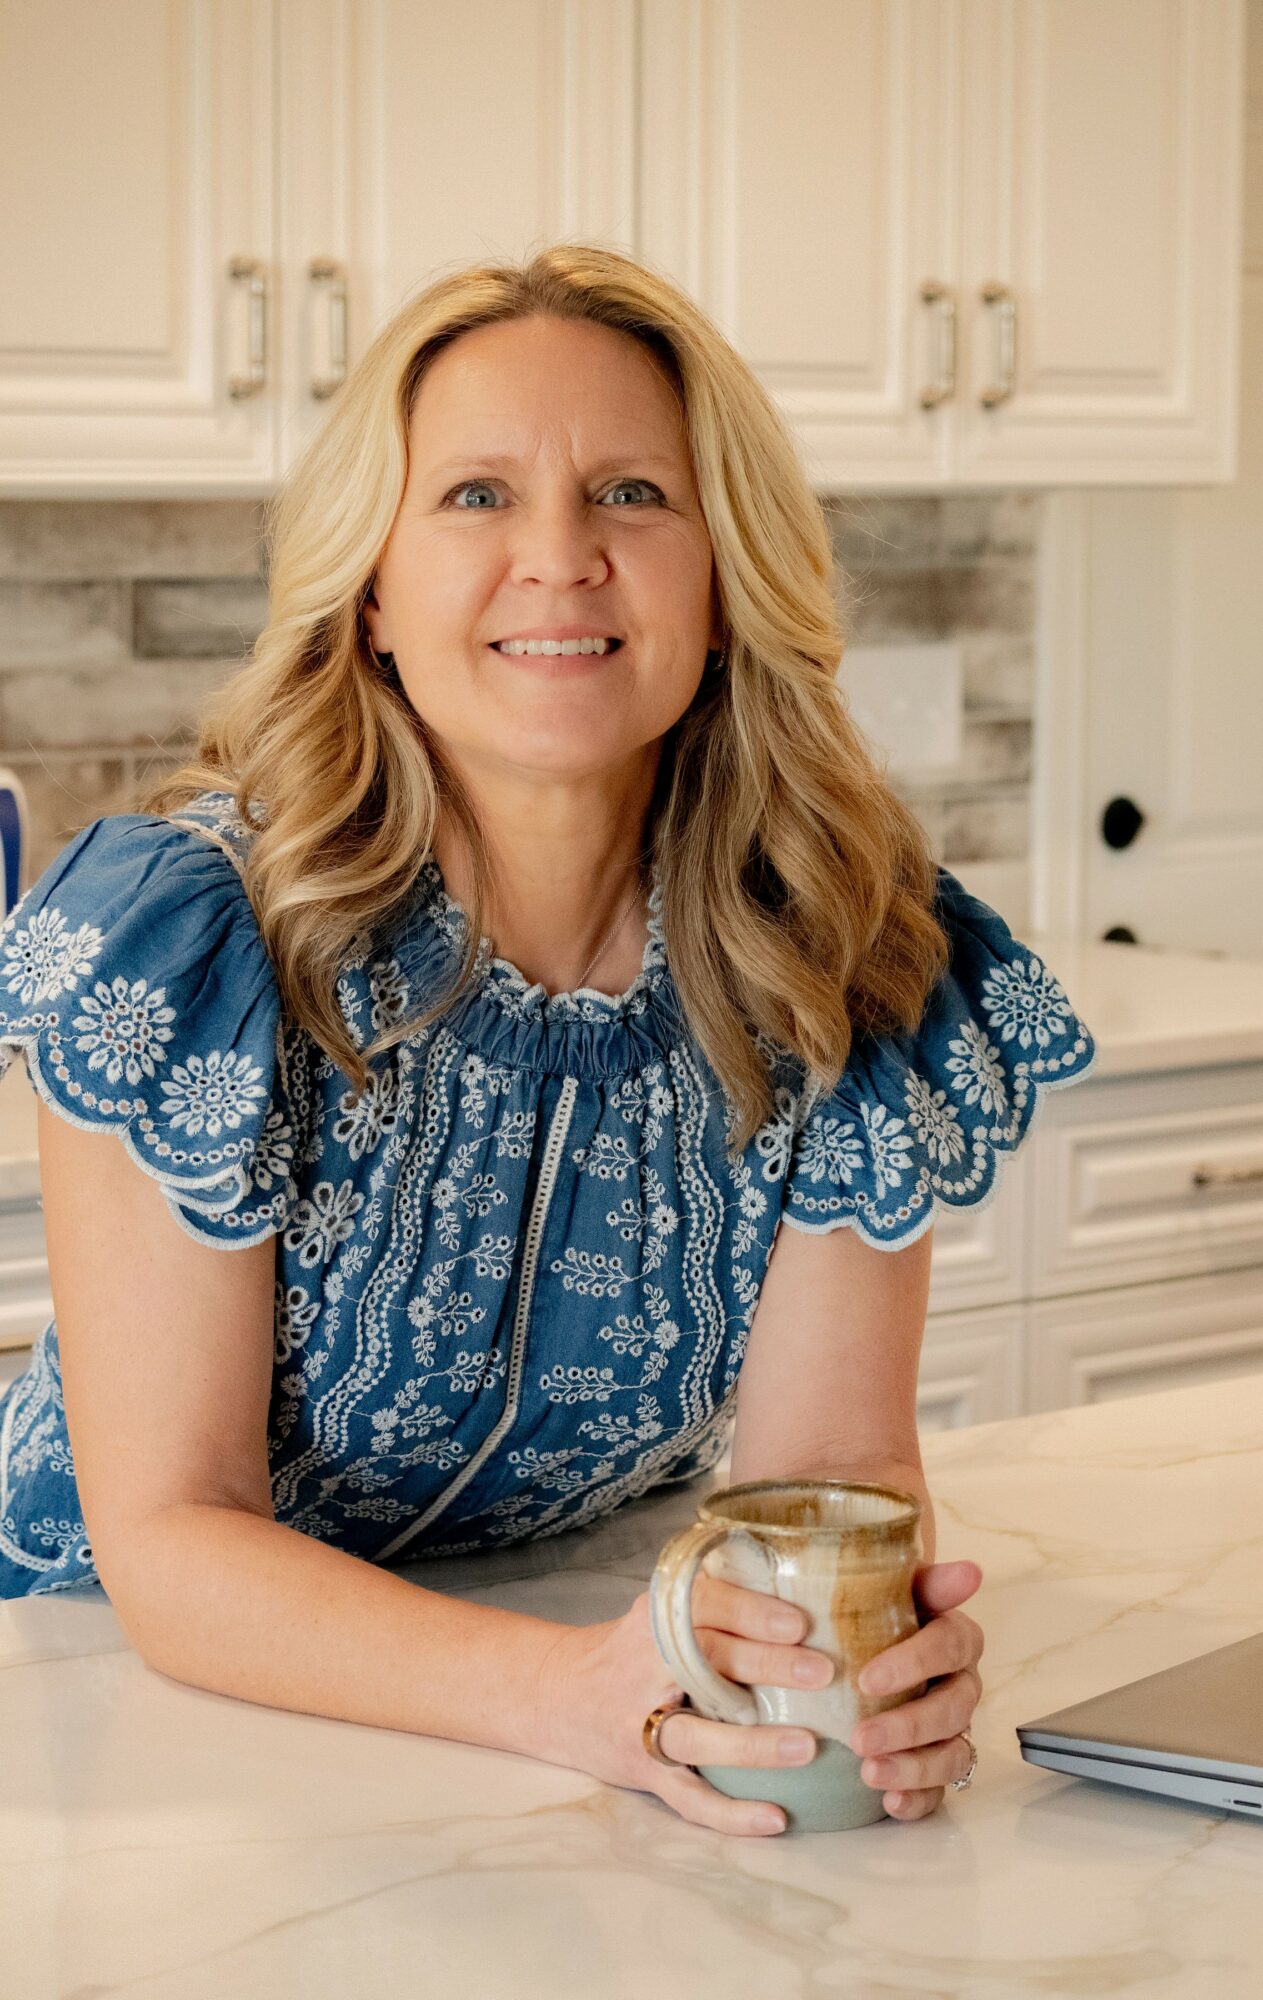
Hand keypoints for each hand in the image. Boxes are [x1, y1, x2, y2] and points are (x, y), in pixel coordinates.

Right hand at [536, 1576, 838, 1837]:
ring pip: (696, 1739)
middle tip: (822, 1672)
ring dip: (752, 1745)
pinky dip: (731, 1814)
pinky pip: (689, 1799)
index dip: (749, 1612)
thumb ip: (713, 1603)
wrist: (556, 1696)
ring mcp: (639, 1726)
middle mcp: (642, 1668)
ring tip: (806, 1747)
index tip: (798, 1623)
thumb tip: (801, 1585)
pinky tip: (776, 1817)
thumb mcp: (658, 1613)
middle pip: (704, 1664)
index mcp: (653, 1620)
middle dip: (765, 1666)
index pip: (701, 1605)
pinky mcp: (643, 1772)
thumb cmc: (630, 1650)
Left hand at [848, 1558, 984, 1820]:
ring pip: (953, 1754)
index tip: (866, 1679)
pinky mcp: (936, 1764)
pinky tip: (890, 1804)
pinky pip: (941, 1790)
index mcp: (955, 1637)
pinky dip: (919, 1800)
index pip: (949, 1646)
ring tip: (870, 1775)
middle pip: (953, 1709)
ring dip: (914, 1768)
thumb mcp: (889, 1588)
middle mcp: (961, 1684)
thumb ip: (927, 1579)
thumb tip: (970, 1570)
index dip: (913, 1663)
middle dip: (909, 1726)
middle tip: (860, 1739)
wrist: (861, 1641)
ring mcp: (953, 1728)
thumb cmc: (875, 1612)